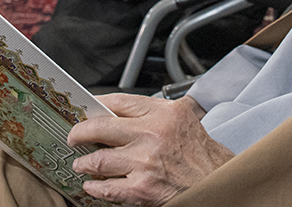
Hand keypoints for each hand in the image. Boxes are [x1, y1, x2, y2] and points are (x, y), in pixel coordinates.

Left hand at [67, 93, 232, 206]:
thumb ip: (157, 110)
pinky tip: (91, 185)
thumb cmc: (203, 155)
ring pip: (98, 160)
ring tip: (81, 163)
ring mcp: (144, 162)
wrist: (218, 183)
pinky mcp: (141, 189)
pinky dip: (94, 187)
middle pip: (100, 127)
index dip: (97, 104)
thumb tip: (122, 110)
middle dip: (80, 132)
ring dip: (84, 163)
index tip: (86, 108)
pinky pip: (106, 188)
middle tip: (74, 136)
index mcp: (163, 113)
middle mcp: (151, 134)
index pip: (118, 101)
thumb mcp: (184, 118)